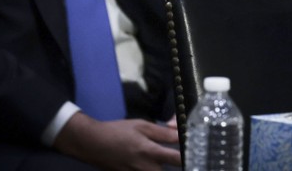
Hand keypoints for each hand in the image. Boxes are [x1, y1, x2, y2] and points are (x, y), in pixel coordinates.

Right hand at [54, 112, 181, 170]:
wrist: (92, 144)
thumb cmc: (118, 131)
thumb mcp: (142, 126)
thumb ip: (164, 131)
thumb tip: (181, 131)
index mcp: (149, 151)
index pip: (177, 158)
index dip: (189, 156)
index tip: (199, 152)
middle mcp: (145, 167)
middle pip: (170, 170)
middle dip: (180, 165)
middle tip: (190, 158)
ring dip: (165, 166)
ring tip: (175, 159)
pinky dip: (155, 169)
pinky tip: (156, 163)